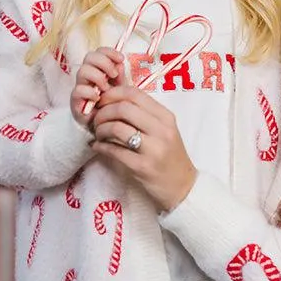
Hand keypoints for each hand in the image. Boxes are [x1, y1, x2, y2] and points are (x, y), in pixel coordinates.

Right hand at [72, 47, 124, 126]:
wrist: (105, 126)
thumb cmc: (112, 106)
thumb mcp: (120, 90)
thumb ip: (120, 77)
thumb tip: (120, 64)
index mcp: (99, 70)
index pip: (99, 52)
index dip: (108, 52)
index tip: (121, 59)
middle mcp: (88, 76)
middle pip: (89, 57)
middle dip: (104, 62)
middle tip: (113, 75)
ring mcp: (80, 87)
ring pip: (83, 71)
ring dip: (97, 77)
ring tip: (106, 88)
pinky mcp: (75, 101)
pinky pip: (78, 90)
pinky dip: (90, 92)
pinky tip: (99, 99)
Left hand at [90, 84, 197, 210]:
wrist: (183, 187)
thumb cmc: (169, 156)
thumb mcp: (164, 130)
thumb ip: (144, 114)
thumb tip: (114, 100)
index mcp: (166, 117)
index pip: (134, 93)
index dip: (112, 94)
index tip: (102, 101)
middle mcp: (161, 130)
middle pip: (123, 108)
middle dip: (103, 112)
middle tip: (97, 120)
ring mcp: (153, 149)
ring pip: (117, 128)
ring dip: (100, 129)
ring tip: (98, 134)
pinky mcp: (143, 167)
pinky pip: (114, 151)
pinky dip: (101, 146)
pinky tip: (98, 147)